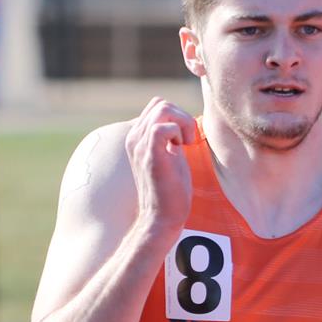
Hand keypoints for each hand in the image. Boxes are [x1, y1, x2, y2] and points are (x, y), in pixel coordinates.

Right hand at [124, 97, 196, 234]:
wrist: (161, 217)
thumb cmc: (170, 190)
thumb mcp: (169, 155)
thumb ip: (170, 138)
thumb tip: (183, 122)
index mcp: (137, 137)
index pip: (157, 105)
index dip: (178, 116)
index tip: (184, 139)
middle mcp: (134, 138)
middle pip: (161, 103)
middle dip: (182, 118)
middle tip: (188, 142)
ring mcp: (139, 146)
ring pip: (163, 109)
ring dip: (182, 123)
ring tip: (185, 145)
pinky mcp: (149, 156)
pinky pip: (162, 127)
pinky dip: (178, 132)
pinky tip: (182, 149)